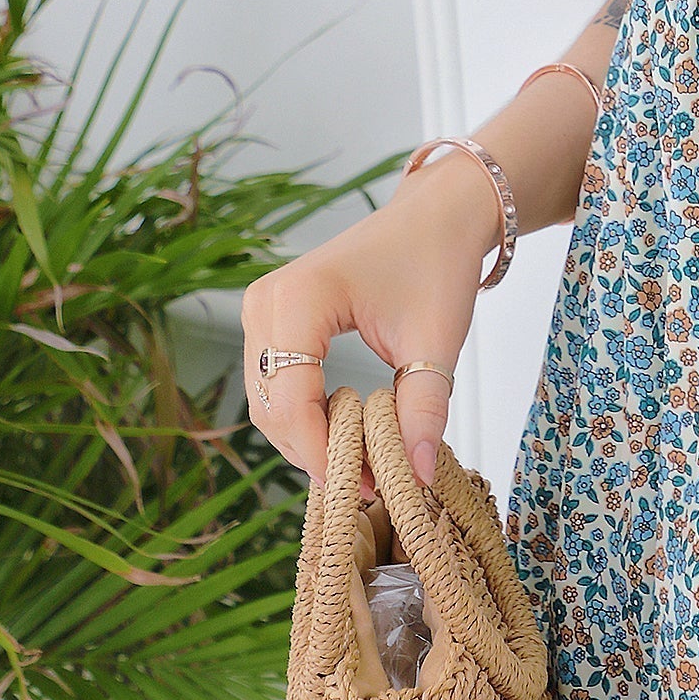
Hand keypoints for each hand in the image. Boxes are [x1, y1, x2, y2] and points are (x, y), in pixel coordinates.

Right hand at [240, 150, 496, 487]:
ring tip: (362, 457)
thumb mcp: (435, 339)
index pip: (293, 400)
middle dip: (315, 451)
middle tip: (369, 478)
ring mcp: (261, 307)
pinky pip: (275, 384)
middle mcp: (266, 300)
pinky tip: (345, 428)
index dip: (324, 453)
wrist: (436, 215)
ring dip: (307, 439)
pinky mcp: (271, 317)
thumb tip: (414, 477)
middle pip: (271, 407)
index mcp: (301, 296)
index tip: (368, 484)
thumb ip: (423, 408)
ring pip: (267, 402)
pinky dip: (304, 415)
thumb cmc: (437, 263)